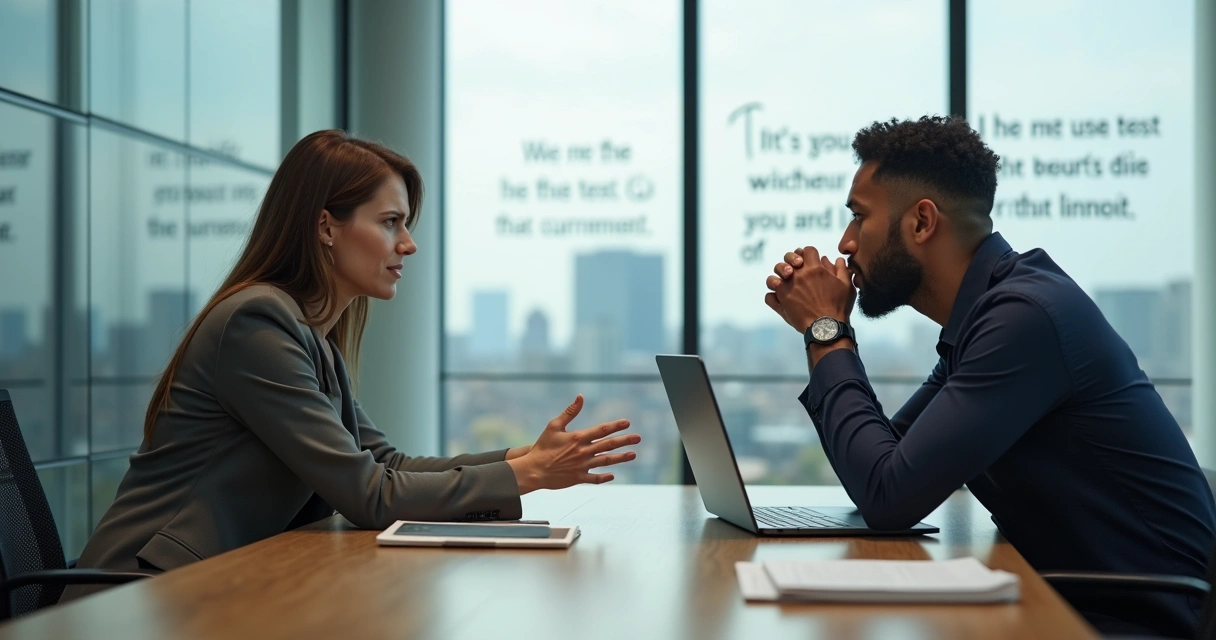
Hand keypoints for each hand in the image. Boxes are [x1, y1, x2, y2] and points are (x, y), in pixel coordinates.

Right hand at [506, 395, 639, 494]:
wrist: (533, 470)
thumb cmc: (542, 446)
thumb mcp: (554, 426)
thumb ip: (570, 412)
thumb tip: (581, 397)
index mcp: (578, 438)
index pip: (601, 430)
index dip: (615, 426)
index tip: (627, 423)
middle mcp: (583, 452)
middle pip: (608, 445)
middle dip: (625, 441)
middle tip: (638, 438)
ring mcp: (582, 466)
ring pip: (606, 461)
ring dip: (621, 458)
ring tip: (633, 455)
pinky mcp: (578, 478)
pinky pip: (595, 478)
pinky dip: (604, 477)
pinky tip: (613, 475)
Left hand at [763, 246, 855, 330]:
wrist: (827, 327)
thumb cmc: (839, 306)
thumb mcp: (847, 285)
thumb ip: (842, 269)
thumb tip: (836, 259)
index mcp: (814, 269)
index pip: (807, 250)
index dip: (810, 253)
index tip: (812, 260)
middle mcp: (798, 276)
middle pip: (789, 257)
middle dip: (793, 259)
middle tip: (798, 267)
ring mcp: (786, 289)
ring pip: (775, 274)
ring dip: (780, 275)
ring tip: (787, 280)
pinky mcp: (781, 303)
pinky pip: (769, 296)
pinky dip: (773, 296)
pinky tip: (780, 297)